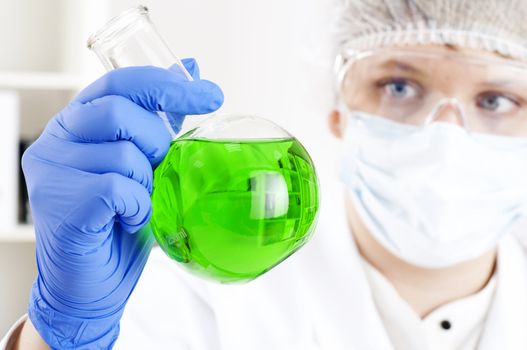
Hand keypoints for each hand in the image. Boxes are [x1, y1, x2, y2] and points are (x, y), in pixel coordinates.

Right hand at [22, 59, 222, 348]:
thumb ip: (161, 120)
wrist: (92, 284)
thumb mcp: (145, 166)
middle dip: (156, 143)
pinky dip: (137, 207)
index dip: (166, 84)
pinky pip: (118, 187)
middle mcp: (57, 139)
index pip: (119, 83)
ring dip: (146, 184)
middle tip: (159, 171)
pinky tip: (128, 220)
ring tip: (136, 204)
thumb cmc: (118, 224)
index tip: (210, 95)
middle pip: (120, 112)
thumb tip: (190, 68)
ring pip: (124, 154)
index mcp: (78, 123)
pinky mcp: (58, 200)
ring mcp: (52, 169)